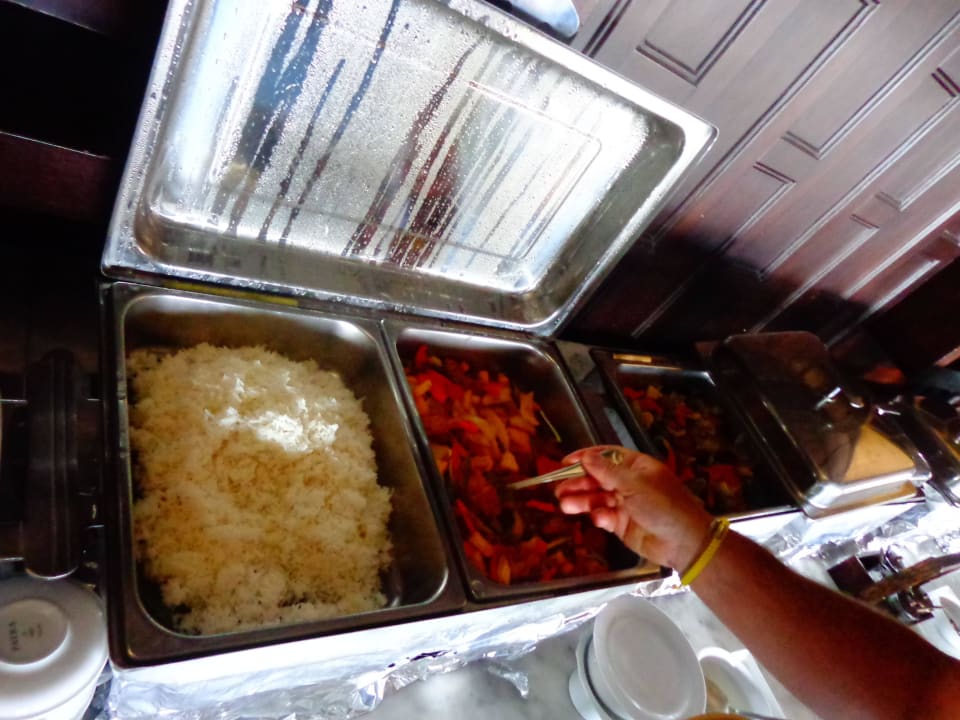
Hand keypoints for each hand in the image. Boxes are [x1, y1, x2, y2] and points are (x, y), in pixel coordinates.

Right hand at [554, 446, 712, 569]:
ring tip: (564, 505)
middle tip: (558, 489)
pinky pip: (604, 516)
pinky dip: (599, 517)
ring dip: (581, 501)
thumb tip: (586, 457)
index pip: (606, 457)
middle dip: (578, 483)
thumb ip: (607, 472)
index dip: (585, 458)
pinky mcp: (622, 524)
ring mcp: (625, 504)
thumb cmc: (663, 505)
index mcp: (636, 467)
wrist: (684, 542)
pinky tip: (598, 519)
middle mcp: (629, 483)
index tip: (564, 463)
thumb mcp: (634, 485)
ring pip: (597, 498)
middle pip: (597, 478)